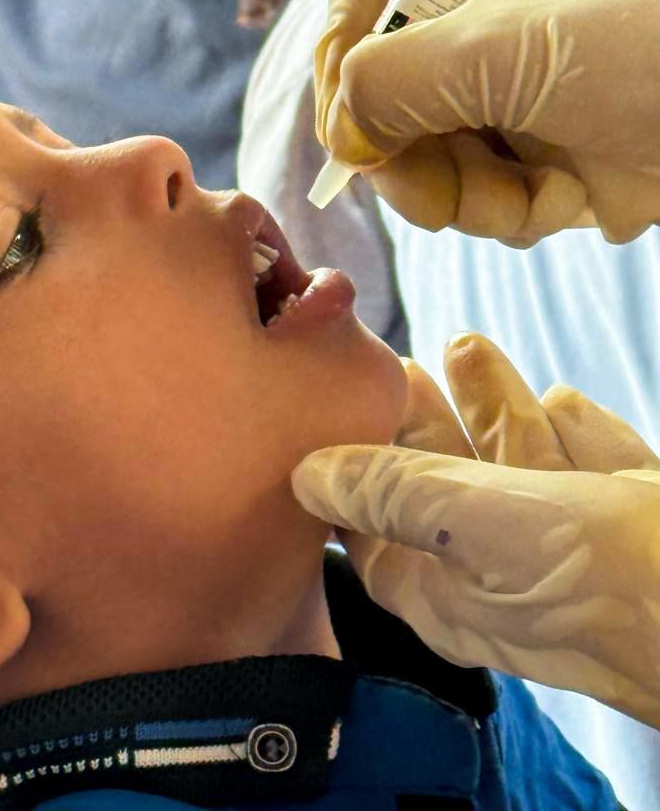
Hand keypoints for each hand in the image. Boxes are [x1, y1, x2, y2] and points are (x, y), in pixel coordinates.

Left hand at [292, 333, 659, 729]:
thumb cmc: (608, 577)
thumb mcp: (482, 521)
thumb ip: (397, 493)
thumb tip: (309, 475)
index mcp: (453, 591)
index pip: (375, 535)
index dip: (351, 477)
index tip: (333, 416)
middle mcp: (508, 575)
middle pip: (447, 488)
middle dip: (425, 423)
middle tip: (404, 364)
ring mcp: (577, 550)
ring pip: (521, 467)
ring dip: (495, 406)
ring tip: (465, 345)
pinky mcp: (635, 523)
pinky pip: (593, 467)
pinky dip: (572, 429)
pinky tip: (557, 396)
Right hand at [313, 0, 659, 243]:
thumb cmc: (633, 53)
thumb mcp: (494, 48)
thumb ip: (386, 81)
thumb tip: (339, 134)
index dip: (339, 27)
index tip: (348, 89)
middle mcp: (476, 18)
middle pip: (374, 78)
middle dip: (394, 140)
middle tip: (409, 181)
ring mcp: (500, 90)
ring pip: (414, 148)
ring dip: (450, 190)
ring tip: (507, 196)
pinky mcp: (529, 156)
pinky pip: (466, 191)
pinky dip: (500, 210)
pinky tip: (553, 203)